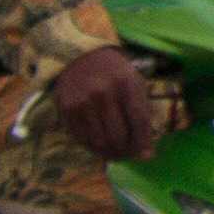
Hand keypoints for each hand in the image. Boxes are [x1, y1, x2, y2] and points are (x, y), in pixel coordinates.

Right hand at [47, 45, 165, 159]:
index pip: (138, 120)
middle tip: (130, 155)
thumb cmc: (114, 74)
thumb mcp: (134, 83)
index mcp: (126, 82)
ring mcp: (82, 102)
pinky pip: (83, 139)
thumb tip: (146, 152)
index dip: (144, 142)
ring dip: (111, 154)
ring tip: (117, 154)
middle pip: (118, 135)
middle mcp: (103, 92)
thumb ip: (142, 113)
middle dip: (127, 151)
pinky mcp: (67, 110)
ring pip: (100, 142)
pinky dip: (94, 149)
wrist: (80, 57)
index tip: (146, 155)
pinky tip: (101, 147)